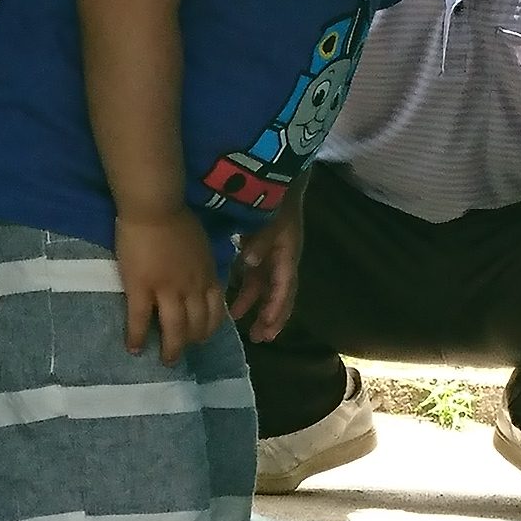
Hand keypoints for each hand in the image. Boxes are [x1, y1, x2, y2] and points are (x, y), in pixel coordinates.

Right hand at [116, 210, 227, 363]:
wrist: (155, 207)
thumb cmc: (176, 218)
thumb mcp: (201, 244)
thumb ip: (202, 264)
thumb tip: (200, 276)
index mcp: (207, 275)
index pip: (215, 311)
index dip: (209, 328)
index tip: (201, 336)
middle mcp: (192, 288)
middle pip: (197, 325)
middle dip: (192, 342)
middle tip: (182, 352)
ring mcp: (167, 290)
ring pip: (174, 329)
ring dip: (171, 349)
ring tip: (165, 360)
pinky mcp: (141, 287)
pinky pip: (140, 319)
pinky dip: (137, 337)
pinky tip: (133, 348)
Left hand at [226, 198, 306, 342]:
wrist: (280, 181)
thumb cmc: (276, 200)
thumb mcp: (270, 220)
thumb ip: (260, 241)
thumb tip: (249, 262)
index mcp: (287, 255)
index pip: (284, 288)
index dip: (276, 309)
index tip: (267, 328)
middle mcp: (283, 260)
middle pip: (280, 295)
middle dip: (272, 317)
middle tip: (260, 339)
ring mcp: (274, 257)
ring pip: (267, 289)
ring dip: (258, 308)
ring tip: (245, 328)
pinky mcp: (263, 252)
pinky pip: (257, 279)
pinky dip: (248, 293)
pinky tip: (234, 305)